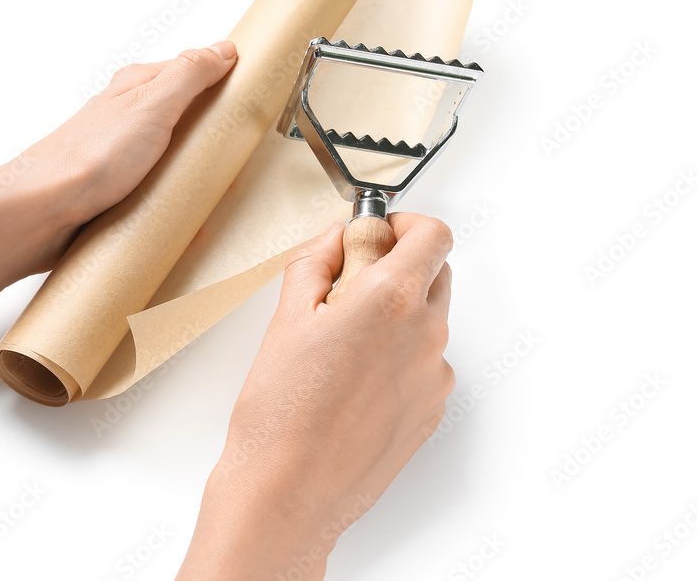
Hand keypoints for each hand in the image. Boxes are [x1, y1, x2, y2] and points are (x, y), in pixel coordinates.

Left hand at [0, 41, 237, 275]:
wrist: (41, 212)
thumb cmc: (87, 158)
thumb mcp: (151, 105)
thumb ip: (188, 75)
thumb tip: (222, 49)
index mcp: (137, 90)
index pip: (192, 73)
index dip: (223, 81)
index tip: (253, 93)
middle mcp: (128, 119)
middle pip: (185, 119)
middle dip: (212, 138)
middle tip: (236, 155)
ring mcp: (122, 157)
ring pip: (172, 160)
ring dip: (193, 177)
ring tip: (212, 193)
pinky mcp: (117, 193)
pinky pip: (156, 195)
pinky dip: (173, 205)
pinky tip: (183, 220)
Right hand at [178, 214, 454, 579]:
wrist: (288, 492)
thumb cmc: (280, 414)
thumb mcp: (286, 317)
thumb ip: (316, 262)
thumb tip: (336, 240)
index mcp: (391, 300)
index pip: (433, 234)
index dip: (406, 224)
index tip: (379, 233)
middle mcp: (426, 335)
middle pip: (435, 273)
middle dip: (398, 267)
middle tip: (347, 286)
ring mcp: (434, 377)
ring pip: (428, 322)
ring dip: (396, 316)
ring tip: (340, 347)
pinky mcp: (431, 411)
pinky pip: (424, 365)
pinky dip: (399, 358)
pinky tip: (352, 382)